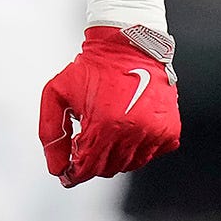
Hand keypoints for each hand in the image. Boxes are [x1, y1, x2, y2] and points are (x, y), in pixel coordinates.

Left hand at [40, 24, 179, 186]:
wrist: (127, 46)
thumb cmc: (90, 68)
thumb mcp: (56, 94)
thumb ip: (50, 133)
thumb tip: (57, 168)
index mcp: (104, 125)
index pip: (87, 168)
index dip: (73, 174)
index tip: (67, 172)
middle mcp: (132, 131)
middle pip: (107, 169)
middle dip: (92, 163)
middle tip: (85, 146)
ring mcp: (154, 132)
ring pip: (129, 165)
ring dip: (114, 156)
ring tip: (105, 133)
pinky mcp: (169, 129)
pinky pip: (151, 155)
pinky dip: (137, 148)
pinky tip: (126, 130)